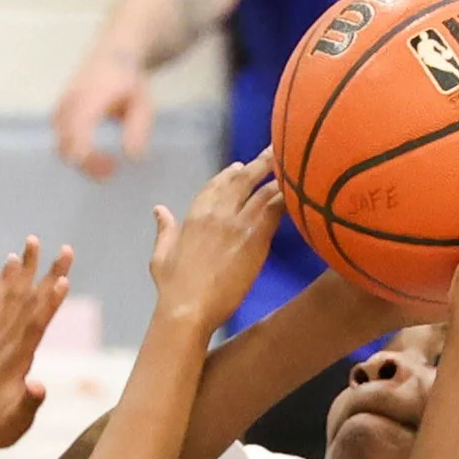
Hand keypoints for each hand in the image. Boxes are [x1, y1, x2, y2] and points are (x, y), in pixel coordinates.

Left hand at [0, 240, 75, 455]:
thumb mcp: (17, 421)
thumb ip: (29, 401)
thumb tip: (38, 386)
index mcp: (14, 361)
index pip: (35, 326)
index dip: (51, 303)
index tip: (65, 279)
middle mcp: (2, 344)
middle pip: (29, 303)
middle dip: (49, 276)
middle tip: (66, 250)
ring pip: (11, 296)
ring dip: (24, 269)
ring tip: (31, 241)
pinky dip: (4, 284)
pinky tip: (9, 268)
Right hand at [55, 49, 153, 178]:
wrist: (113, 55)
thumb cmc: (129, 82)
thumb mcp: (143, 103)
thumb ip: (138, 129)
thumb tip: (132, 156)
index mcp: (91, 96)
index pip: (79, 131)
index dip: (89, 157)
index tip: (111, 166)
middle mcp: (71, 101)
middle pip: (65, 145)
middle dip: (87, 165)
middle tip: (112, 168)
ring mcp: (61, 107)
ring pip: (61, 146)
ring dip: (82, 162)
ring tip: (106, 163)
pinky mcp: (58, 113)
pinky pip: (60, 140)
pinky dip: (77, 152)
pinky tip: (96, 152)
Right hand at [149, 153, 283, 333]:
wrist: (188, 309)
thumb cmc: (172, 289)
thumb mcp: (161, 255)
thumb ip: (164, 229)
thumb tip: (159, 210)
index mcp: (195, 214)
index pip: (216, 184)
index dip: (230, 174)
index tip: (241, 166)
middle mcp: (217, 212)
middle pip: (243, 179)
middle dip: (260, 163)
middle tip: (275, 149)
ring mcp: (237, 223)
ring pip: (262, 190)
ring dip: (278, 176)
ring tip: (294, 165)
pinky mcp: (255, 238)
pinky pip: (275, 209)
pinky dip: (287, 198)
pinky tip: (300, 191)